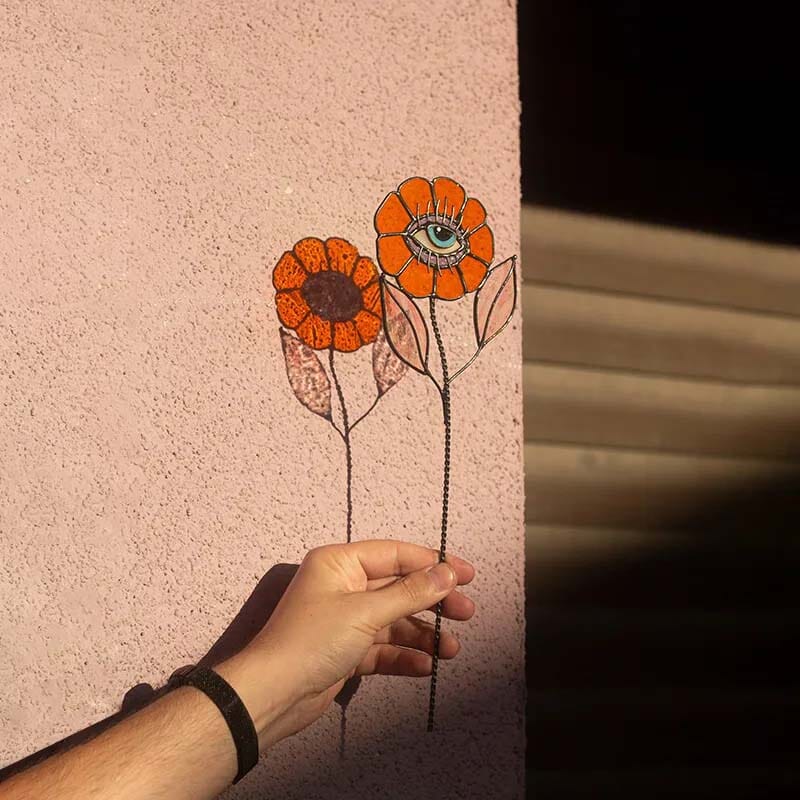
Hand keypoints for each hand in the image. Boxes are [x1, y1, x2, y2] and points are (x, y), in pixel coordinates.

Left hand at [215, 540, 474, 747]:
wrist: (273, 695)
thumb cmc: (313, 641)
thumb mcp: (366, 611)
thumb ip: (410, 593)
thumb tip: (447, 573)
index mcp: (340, 563)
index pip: (395, 555)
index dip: (433, 563)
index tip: (466, 574)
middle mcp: (343, 586)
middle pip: (399, 587)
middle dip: (432, 601)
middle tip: (466, 612)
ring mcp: (345, 619)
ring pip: (394, 620)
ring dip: (423, 634)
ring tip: (452, 649)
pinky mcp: (346, 651)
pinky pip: (383, 647)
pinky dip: (404, 655)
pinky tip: (425, 666)